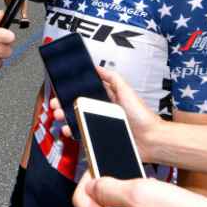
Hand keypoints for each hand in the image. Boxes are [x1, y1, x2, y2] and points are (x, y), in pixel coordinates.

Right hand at [49, 67, 163, 161]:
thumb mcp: (126, 91)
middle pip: (77, 107)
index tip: (61, 90)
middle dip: (64, 105)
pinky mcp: (100, 140)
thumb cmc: (141, 116)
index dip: (72, 92)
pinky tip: (68, 130)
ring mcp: (100, 126)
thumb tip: (97, 67)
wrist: (150, 140)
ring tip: (60, 116)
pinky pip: (83, 135)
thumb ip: (112, 78)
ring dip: (65, 118)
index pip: (85, 93)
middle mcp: (102, 112)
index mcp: (107, 100)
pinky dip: (73, 133)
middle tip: (56, 105)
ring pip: (77, 121)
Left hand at [72, 172, 206, 206]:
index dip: (87, 176)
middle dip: (106, 183)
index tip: (97, 160)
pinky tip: (154, 194)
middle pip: (98, 206)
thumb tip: (91, 184)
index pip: (82, 200)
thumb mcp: (141, 194)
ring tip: (139, 178)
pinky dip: (140, 202)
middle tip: (119, 165)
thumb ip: (109, 188)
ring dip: (124, 192)